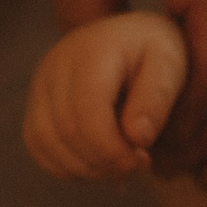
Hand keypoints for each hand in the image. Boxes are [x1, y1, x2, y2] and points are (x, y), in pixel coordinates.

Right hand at [25, 13, 187, 179]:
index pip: (87, 112)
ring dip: (84, 168)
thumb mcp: (170, 66)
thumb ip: (156, 99)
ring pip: (44, 141)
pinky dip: (65, 164)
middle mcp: (56, 64)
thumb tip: (137, 138)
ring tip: (120, 167)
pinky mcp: (36, 101)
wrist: (132, 38)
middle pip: (65, 130)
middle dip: (103, 161)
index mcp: (91, 51)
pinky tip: (98, 164)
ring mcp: (40, 83)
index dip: (111, 148)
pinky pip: (37, 144)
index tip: (143, 160)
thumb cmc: (155, 53)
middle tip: (137, 165)